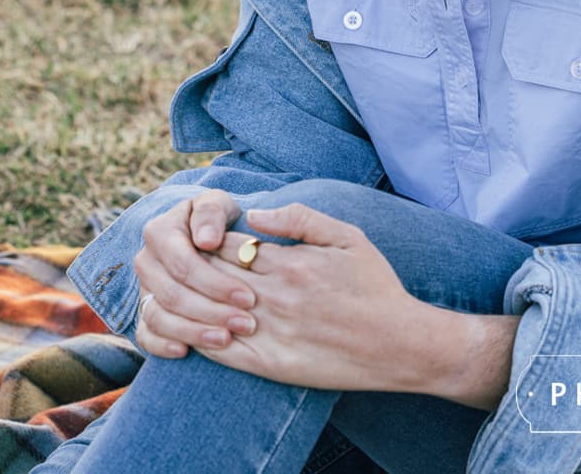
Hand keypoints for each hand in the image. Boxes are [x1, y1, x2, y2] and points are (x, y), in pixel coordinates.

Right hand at [134, 190, 258, 357]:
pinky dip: (161, 346)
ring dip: (193, 332)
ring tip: (226, 340)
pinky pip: (145, 335)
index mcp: (160, 232)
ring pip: (159, 317)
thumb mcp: (217, 204)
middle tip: (246, 323)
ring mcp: (143, 288)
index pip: (185, 264)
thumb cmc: (215, 219)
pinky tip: (186, 351)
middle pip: (173, 294)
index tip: (249, 297)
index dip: (217, 284)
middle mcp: (146, 261)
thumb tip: (207, 240)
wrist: (202, 235)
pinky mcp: (143, 311)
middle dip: (212, 312)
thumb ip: (212, 213)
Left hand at [193, 202, 518, 406]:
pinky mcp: (272, 366)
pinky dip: (201, 339)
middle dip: (194, 267)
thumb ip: (300, 219)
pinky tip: (191, 330)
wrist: (399, 343)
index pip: (228, 245)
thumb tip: (255, 213)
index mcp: (291, 263)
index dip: (208, 239)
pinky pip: (223, 353)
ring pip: (212, 314)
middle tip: (182, 263)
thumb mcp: (347, 237)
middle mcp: (276, 297)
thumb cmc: (374, 285)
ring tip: (182, 293)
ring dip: (191, 302)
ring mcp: (272, 333)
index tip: (203, 238)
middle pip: (214, 277)